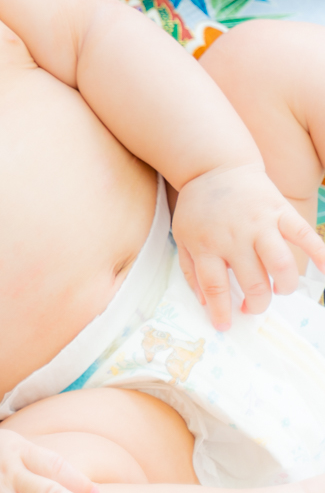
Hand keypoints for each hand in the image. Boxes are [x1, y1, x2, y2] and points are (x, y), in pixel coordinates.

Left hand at [171, 163, 324, 329]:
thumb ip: (189, 269)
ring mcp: (259, 224)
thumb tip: (204, 303)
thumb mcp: (181, 236)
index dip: (221, 310)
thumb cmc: (198, 207)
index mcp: (206, 245)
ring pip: (279, 263)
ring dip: (284, 285)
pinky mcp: (279, 211)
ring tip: (280, 290)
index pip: (215, 286)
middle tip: (255, 306)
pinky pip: (303, 234)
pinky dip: (320, 253)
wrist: (213, 167)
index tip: (225, 325)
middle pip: (252, 280)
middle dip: (257, 302)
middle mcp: (233, 237)